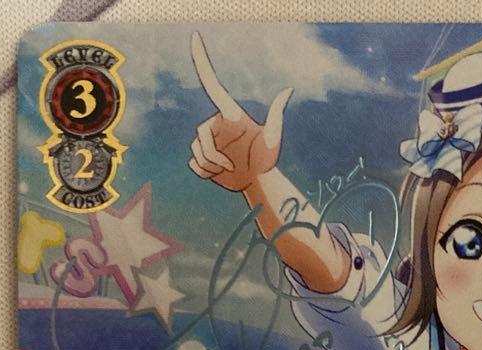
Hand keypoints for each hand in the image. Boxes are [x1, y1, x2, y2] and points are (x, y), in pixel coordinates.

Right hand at [188, 31, 292, 192]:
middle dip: (214, 156)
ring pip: (197, 153)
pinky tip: (220, 175)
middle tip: (234, 167)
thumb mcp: (272, 139)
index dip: (203, 61)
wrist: (257, 180)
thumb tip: (288, 90)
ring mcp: (207, 141)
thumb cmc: (267, 159)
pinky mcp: (201, 158)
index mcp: (229, 114)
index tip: (195, 37)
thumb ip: (275, 115)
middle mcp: (215, 123)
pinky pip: (194, 165)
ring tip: (230, 171)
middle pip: (201, 136)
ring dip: (212, 167)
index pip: (212, 84)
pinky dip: (207, 174)